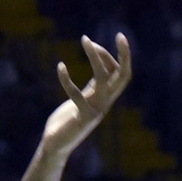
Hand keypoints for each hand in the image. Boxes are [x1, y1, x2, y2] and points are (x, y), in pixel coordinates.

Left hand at [43, 34, 132, 155]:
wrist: (57, 146)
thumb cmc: (68, 121)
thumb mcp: (84, 98)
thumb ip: (92, 86)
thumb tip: (99, 66)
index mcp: (105, 97)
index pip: (120, 74)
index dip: (116, 56)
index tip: (99, 41)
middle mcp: (105, 103)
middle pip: (123, 75)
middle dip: (125, 55)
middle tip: (120, 34)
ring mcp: (95, 110)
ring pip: (102, 78)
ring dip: (96, 57)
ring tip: (85, 39)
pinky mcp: (81, 117)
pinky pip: (77, 94)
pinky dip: (68, 79)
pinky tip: (60, 66)